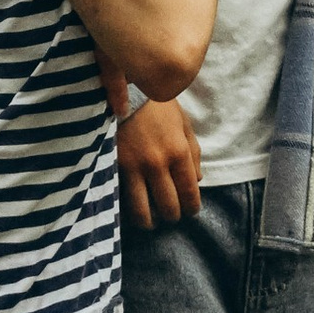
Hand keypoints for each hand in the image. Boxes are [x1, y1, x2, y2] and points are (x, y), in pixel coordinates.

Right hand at [120, 97, 202, 227]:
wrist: (125, 89)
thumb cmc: (158, 105)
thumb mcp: (183, 123)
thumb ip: (193, 152)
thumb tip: (198, 180)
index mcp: (179, 151)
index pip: (189, 192)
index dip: (191, 207)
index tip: (190, 211)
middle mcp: (159, 163)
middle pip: (169, 205)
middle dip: (172, 216)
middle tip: (170, 216)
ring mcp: (135, 166)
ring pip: (143, 209)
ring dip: (149, 221)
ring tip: (149, 223)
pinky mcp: (115, 165)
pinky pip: (122, 197)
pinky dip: (127, 208)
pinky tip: (129, 212)